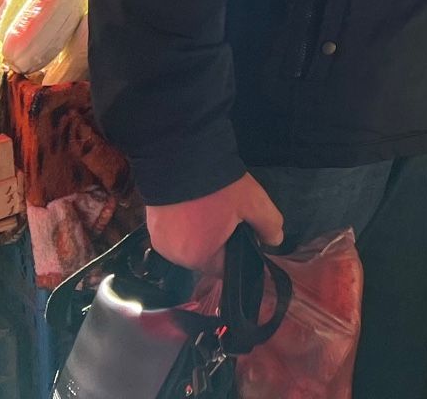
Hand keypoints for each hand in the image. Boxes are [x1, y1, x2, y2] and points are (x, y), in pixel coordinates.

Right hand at [145, 173, 283, 272]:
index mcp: (199, 257)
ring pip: (188, 245)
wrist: (181, 158)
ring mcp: (160, 242)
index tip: (243, 234)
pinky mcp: (151, 227)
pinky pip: (174, 234)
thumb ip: (269, 225)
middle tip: (228, 216)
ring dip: (199, 234)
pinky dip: (184, 225)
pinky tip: (193, 208)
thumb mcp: (254, 203)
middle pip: (205, 257)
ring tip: (210, 210)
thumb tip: (274, 242)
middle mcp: (176, 256)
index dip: (237, 254)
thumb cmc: (218, 187)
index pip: (224, 269)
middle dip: (218, 242)